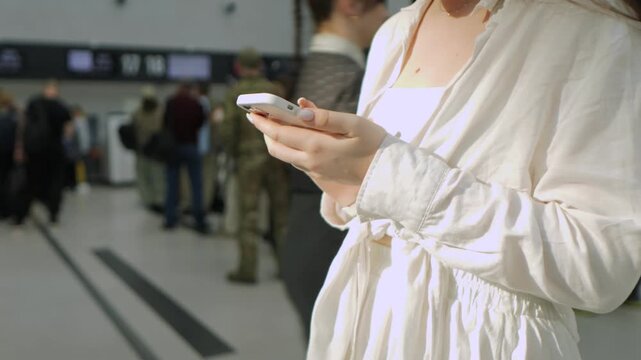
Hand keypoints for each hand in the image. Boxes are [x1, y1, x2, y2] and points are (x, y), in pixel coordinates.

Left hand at [250, 98, 387, 205]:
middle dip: (265, 132)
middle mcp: (311, 162)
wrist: (387, 176)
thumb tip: (301, 109)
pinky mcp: (321, 176)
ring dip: (277, 141)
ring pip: (286, 156)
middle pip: (277, 148)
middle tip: (260, 117)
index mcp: (317, 147)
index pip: (280, 133)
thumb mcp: (354, 124)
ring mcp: (316, 171)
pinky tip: (298, 137)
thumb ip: (326, 117)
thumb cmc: (375, 145)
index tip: (252, 112)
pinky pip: (298, 162)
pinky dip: (291, 148)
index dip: (264, 122)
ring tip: (275, 124)